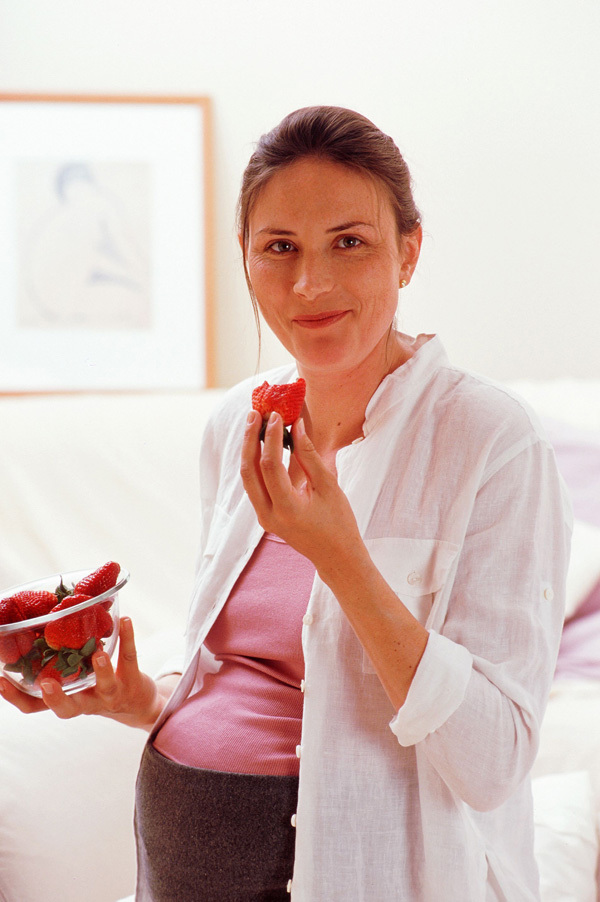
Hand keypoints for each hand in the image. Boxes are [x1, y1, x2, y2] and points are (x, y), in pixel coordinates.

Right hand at [0, 617, 163, 729]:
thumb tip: (35, 621)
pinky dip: (128, 638)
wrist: (140, 704)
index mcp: (67, 698)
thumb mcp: (76, 676)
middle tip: (47, 683)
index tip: (1, 681)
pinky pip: (129, 657)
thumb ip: (57, 658)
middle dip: (56, 698)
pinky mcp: (133, 680)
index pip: (35, 706)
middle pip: (68, 709)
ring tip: (96, 652)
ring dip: (101, 669)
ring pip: (105, 685)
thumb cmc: (97, 684)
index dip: (16, 697)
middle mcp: (87, 701)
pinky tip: (125, 619)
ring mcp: (112, 693)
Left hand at [241, 410, 363, 574]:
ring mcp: (264, 517)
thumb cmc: (339, 523)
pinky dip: (256, 463)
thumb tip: (296, 427)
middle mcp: (269, 515)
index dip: (271, 437)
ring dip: (249, 450)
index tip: (276, 416)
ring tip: (254, 425)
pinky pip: (255, 485)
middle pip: (249, 471)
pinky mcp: (265, 516)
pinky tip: (261, 445)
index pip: (270, 465)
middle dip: (250, 439)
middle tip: (254, 414)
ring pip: (248, 478)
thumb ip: (309, 457)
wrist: (337, 557)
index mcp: (287, 509)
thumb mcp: (329, 487)